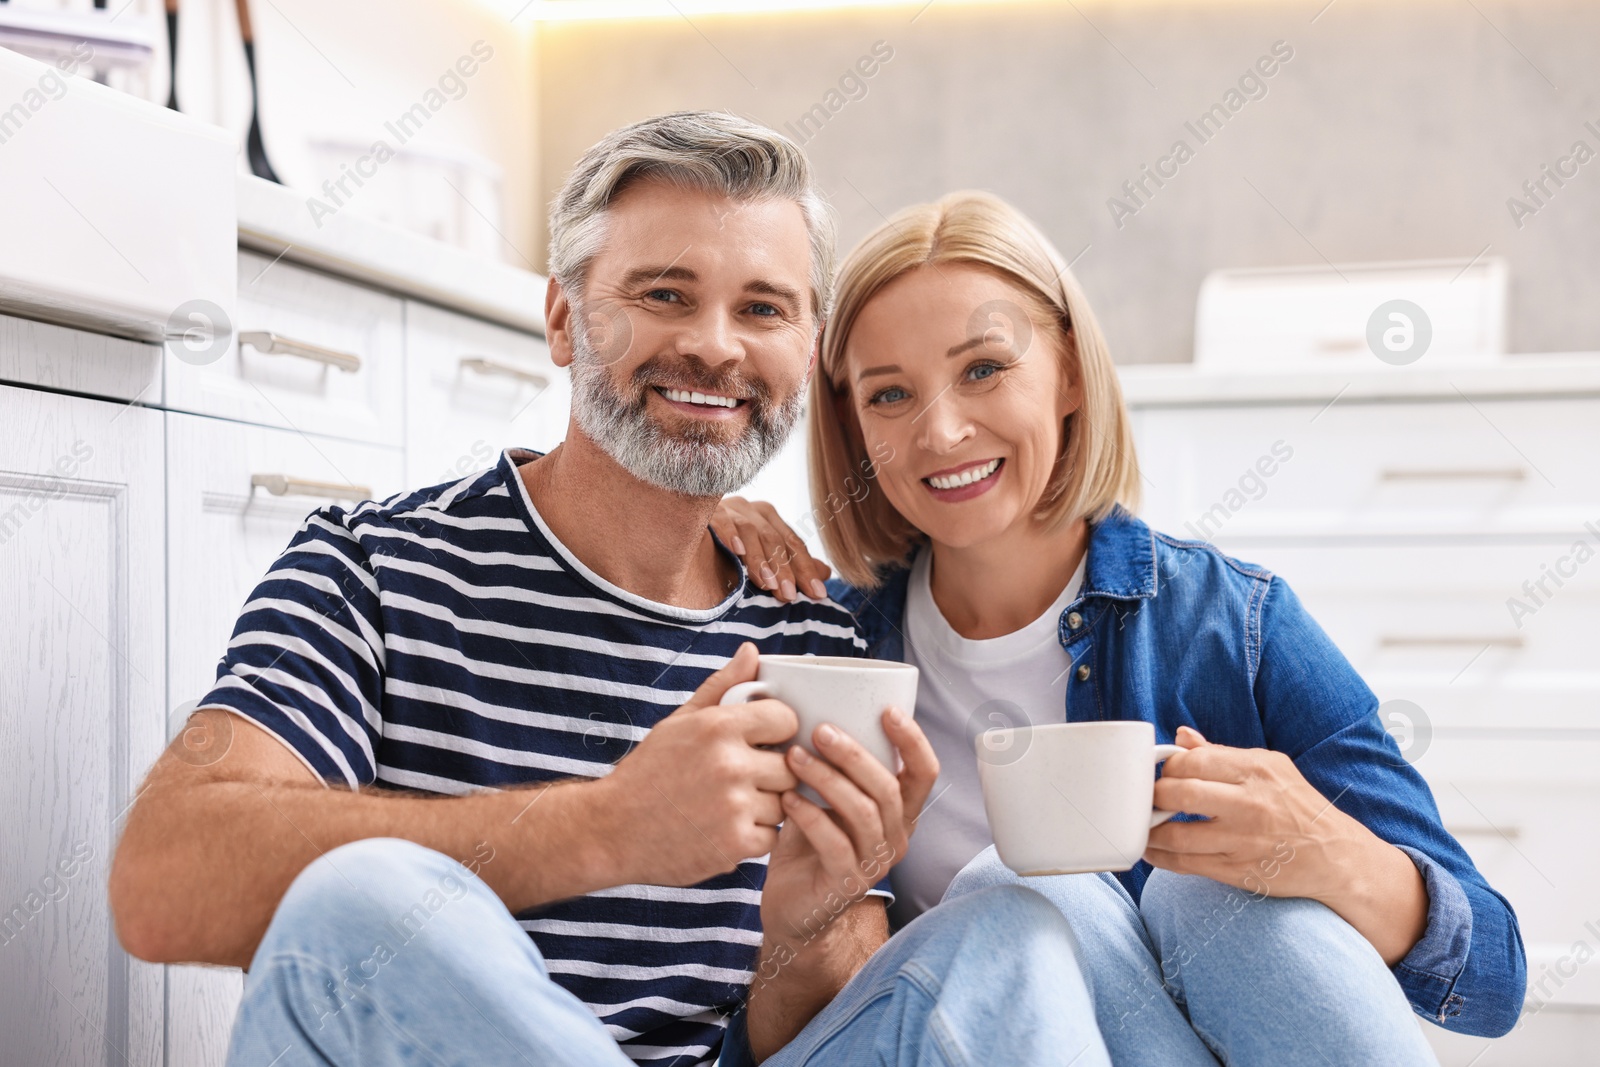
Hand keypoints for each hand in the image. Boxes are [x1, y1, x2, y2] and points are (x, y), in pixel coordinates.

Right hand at [594, 643, 799, 887]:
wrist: (612, 829)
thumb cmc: (648, 773)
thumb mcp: (681, 721)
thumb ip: (723, 686)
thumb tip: (752, 651)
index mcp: (718, 727)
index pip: (787, 720)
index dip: (778, 731)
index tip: (764, 742)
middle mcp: (730, 764)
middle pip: (790, 766)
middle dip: (772, 772)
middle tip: (744, 779)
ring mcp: (734, 806)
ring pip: (784, 803)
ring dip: (765, 806)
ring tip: (730, 804)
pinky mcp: (735, 844)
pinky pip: (772, 835)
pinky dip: (755, 835)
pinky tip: (725, 827)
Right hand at [712, 495, 831, 602]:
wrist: (679, 534)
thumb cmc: (722, 554)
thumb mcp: (760, 562)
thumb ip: (791, 565)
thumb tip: (826, 574)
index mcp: (768, 519)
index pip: (792, 544)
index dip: (806, 569)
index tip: (818, 594)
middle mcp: (751, 509)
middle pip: (775, 538)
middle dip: (785, 569)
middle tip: (790, 596)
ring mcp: (728, 507)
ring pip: (751, 531)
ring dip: (760, 559)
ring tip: (767, 584)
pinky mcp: (705, 510)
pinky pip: (720, 519)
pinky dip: (729, 533)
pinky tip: (737, 551)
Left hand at [758, 708, 937, 956]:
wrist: (793, 906)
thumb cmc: (810, 842)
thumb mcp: (827, 798)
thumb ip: (834, 764)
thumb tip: (816, 706)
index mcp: (900, 811)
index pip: (925, 772)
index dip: (913, 740)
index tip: (887, 710)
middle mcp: (896, 837)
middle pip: (888, 787)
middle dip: (854, 754)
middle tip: (820, 730)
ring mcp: (875, 863)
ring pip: (862, 812)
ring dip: (827, 779)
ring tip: (794, 757)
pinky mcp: (847, 883)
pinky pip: (834, 842)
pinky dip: (809, 815)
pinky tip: (786, 798)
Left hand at [1144, 726, 1370, 900]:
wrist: (1335, 856)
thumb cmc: (1298, 806)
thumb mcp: (1270, 767)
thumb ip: (1221, 753)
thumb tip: (1181, 737)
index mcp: (1255, 770)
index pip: (1193, 761)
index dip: (1168, 767)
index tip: (1162, 773)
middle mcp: (1249, 804)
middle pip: (1179, 794)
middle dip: (1154, 795)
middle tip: (1150, 798)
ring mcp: (1242, 841)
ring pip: (1176, 835)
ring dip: (1151, 830)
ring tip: (1144, 825)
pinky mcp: (1237, 871)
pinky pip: (1186, 865)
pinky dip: (1161, 858)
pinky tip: (1152, 850)